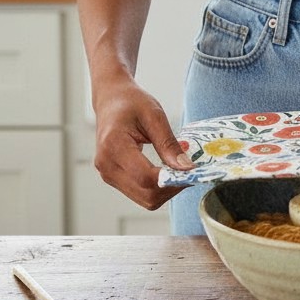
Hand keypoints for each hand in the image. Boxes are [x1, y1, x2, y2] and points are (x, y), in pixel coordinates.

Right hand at [93, 76, 193, 209]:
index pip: (146, 177)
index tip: (192, 170)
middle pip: (146, 194)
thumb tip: (186, 167)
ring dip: (166, 190)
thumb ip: (168, 143)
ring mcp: (107, 174)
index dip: (172, 179)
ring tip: (179, 171)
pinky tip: (167, 172)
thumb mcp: (154, 115)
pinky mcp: (113, 177)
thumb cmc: (131, 102)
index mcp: (114, 146)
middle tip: (190, 171)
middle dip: (172, 187)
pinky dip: (157, 188)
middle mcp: (107, 165)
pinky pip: (139, 193)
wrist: (111, 100)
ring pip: (144, 199)